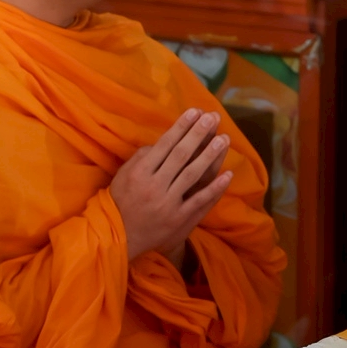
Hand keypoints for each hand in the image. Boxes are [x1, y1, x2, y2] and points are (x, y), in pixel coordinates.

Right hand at [110, 108, 232, 264]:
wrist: (119, 236)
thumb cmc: (121, 200)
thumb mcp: (123, 175)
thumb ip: (141, 157)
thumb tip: (161, 142)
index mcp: (140, 172)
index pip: (165, 144)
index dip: (181, 126)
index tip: (195, 111)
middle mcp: (154, 185)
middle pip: (181, 155)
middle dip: (198, 134)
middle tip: (212, 118)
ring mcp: (169, 203)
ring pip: (192, 175)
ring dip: (210, 156)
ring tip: (224, 139)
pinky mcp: (180, 219)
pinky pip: (200, 201)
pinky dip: (215, 187)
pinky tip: (227, 174)